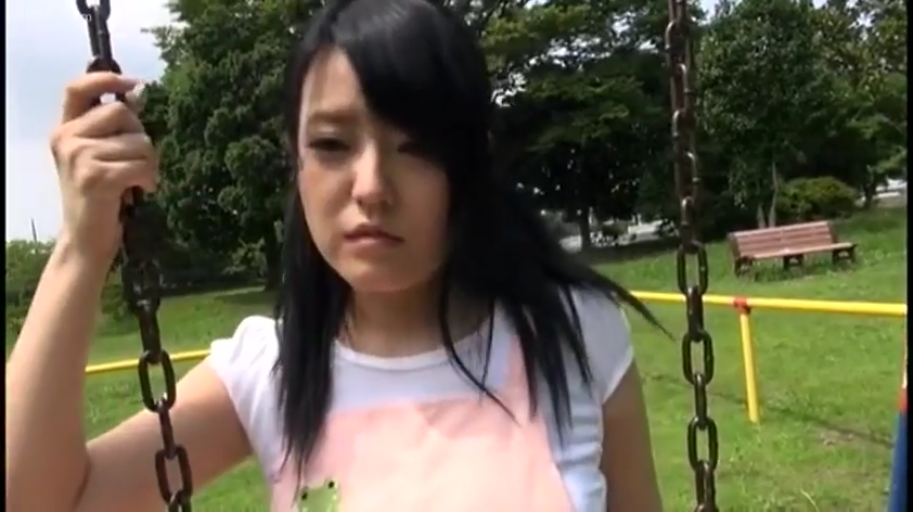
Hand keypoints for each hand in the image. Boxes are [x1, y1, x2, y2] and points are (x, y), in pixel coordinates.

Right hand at [49, 72, 156, 267]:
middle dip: (142, 136)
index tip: (135, 84)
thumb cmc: (101, 196)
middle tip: (140, 161)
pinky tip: (141, 190)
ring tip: (139, 180)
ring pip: (139, 141)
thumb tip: (139, 93)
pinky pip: (140, 164)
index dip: (106, 78)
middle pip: (122, 112)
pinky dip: (149, 178)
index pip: (77, 88)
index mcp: (65, 129)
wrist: (86, 238)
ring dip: (150, 162)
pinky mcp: (95, 177)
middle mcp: (67, 138)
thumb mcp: (101, 156)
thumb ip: (114, 128)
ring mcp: (78, 157)